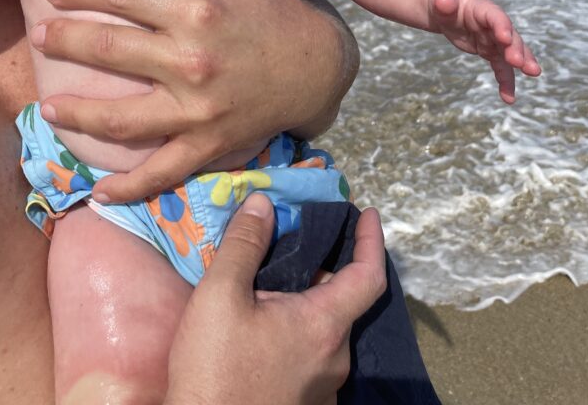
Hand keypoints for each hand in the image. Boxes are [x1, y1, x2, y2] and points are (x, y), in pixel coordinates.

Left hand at [35, 0, 356, 201]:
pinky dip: (130, 187)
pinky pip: (162, 172)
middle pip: (110, 49)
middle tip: (39, 35)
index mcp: (197, 9)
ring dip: (78, 113)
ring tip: (47, 108)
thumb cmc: (274, 8)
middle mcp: (192, 59)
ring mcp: (198, 109)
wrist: (317, 67)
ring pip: (121, 117)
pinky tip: (99, 190)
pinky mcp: (208, 145)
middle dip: (66, 40)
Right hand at [165, 195, 386, 404]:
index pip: (369, 276)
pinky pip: (312, 353)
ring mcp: (323, 387)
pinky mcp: (306, 404)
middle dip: (327, 265)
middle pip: (343, 300)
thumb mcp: (220, 296)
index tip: (367, 213)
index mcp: (324, 326)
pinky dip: (299, 325)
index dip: (372, 240)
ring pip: (325, 328)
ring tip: (275, 275)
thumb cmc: (216, 369)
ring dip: (309, 298)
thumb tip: (263, 203)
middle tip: (300, 237)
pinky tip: (266, 321)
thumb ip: (244, 244)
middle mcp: (335, 358)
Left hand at [428, 0, 540, 102]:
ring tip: (533, 73)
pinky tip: (509, 98)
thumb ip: (443, 1)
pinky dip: (505, 81)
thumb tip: (442, 2)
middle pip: (508, 35)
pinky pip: (500, 67)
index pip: (494, 15)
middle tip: (519, 62)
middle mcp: (493, 23)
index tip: (505, 37)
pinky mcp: (489, 50)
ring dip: (522, 62)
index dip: (500, 25)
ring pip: (511, 51)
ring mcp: (493, 37)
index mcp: (482, 6)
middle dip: (515, 47)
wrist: (447, 4)